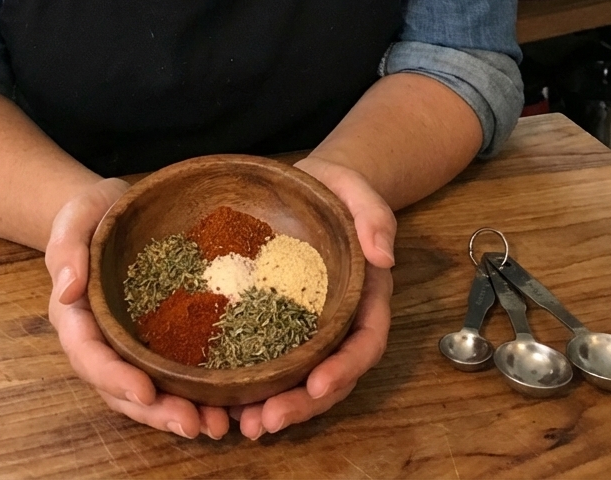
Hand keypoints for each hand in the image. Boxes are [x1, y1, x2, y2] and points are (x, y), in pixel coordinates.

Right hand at [45, 180, 231, 439]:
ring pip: (150, 391)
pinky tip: (232, 402)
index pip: (90, 355)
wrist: (116, 211)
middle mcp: (103, 342)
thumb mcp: (76, 218)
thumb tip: (67, 290)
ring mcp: (132, 346)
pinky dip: (199, 392)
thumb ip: (67, 249)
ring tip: (218, 425)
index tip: (145, 391)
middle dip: (155, 411)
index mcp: (77, 318)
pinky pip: (175, 373)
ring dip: (180, 412)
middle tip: (194, 424)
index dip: (115, 378)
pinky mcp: (161, 340)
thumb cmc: (92, 214)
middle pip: (122, 388)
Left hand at [228, 156, 395, 439]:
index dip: (344, 369)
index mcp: (367, 297)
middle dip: (303, 404)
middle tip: (267, 421)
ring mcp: (310, 325)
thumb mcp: (359, 191)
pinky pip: (271, 359)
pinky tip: (225, 400)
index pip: (365, 342)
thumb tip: (385, 256)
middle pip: (331, 375)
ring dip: (277, 406)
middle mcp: (341, 320)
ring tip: (244, 425)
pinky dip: (255, 384)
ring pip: (301, 378)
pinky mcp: (278, 321)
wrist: (314, 185)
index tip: (318, 385)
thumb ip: (376, 217)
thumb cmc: (340, 189)